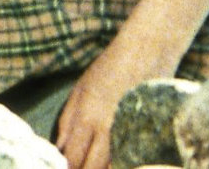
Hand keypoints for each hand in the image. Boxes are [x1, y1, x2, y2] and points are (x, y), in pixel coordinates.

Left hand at [54, 43, 157, 168]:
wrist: (148, 51)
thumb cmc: (111, 67)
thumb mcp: (80, 89)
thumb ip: (68, 120)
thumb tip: (59, 148)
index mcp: (87, 117)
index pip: (72, 158)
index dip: (67, 168)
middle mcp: (108, 129)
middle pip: (91, 168)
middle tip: (79, 167)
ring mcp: (130, 133)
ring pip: (113, 168)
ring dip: (101, 168)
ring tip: (94, 163)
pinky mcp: (150, 134)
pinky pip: (133, 160)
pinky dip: (122, 164)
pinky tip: (114, 160)